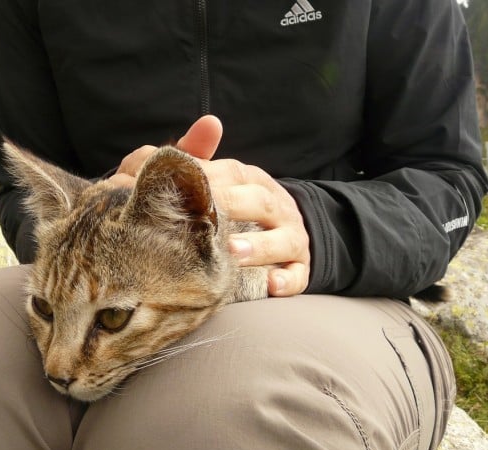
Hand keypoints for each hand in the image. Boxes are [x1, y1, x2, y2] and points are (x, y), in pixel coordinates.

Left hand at [109, 116, 310, 295]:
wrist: (277, 235)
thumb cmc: (228, 211)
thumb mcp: (214, 183)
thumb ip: (198, 157)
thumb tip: (207, 124)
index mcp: (253, 182)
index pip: (236, 174)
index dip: (213, 180)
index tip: (188, 190)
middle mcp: (277, 207)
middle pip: (262, 203)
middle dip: (237, 209)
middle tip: (208, 223)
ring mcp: (291, 238)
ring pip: (285, 240)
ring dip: (261, 247)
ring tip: (234, 252)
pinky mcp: (299, 268)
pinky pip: (298, 275)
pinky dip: (287, 280)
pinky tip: (271, 285)